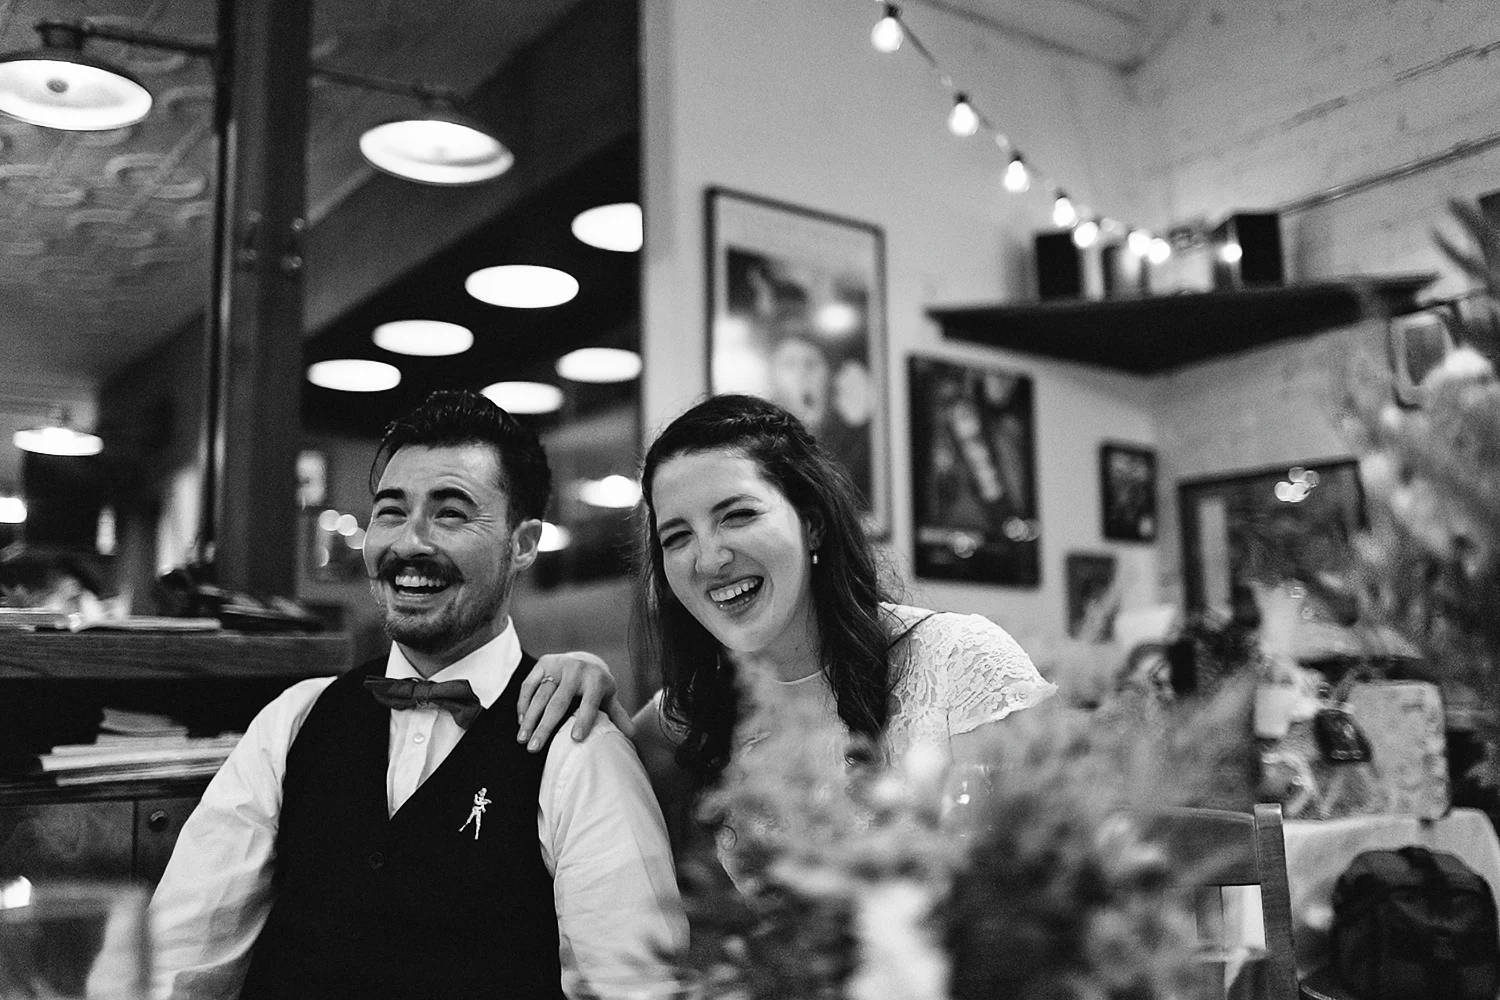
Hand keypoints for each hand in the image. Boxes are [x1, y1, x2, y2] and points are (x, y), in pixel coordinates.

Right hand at [516, 651, 632, 751]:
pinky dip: (523, 704)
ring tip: (522, 740)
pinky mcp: (543, 663)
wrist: (584, 661)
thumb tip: (632, 734)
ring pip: (540, 695)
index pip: (590, 702)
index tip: (575, 739)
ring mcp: (558, 665)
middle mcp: (577, 670)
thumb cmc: (597, 689)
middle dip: (545, 727)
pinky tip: (521, 723)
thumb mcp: (609, 699)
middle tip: (534, 749)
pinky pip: (529, 685)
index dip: (584, 720)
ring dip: (529, 719)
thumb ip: (618, 716)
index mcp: (597, 680)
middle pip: (558, 702)